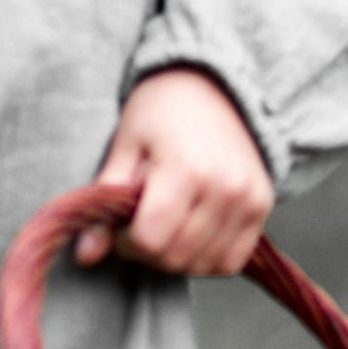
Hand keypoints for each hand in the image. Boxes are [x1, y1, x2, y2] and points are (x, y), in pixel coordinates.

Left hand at [78, 64, 274, 274]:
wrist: (209, 84)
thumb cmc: (159, 111)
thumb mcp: (125, 146)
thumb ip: (107, 202)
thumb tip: (85, 255)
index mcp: (184, 168)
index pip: (150, 239)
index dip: (125, 241)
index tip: (120, 223)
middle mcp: (223, 186)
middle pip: (176, 256)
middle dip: (148, 251)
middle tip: (140, 224)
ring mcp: (248, 197)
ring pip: (204, 264)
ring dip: (177, 257)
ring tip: (167, 224)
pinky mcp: (262, 204)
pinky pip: (232, 259)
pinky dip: (208, 258)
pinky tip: (192, 234)